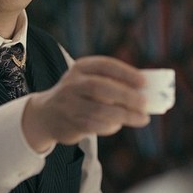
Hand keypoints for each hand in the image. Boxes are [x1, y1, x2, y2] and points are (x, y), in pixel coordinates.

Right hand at [22, 56, 150, 151]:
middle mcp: (72, 83)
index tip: (144, 82)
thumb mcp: (90, 81)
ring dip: (124, 115)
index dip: (125, 73)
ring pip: (99, 110)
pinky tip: (119, 125)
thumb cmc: (80, 96)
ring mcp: (69, 104)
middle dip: (126, 95)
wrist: (46, 115)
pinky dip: (110, 126)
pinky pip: (94, 125)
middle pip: (100, 87)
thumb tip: (147, 91)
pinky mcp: (69, 122)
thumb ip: (113, 83)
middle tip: (145, 103)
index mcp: (81, 67)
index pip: (105, 65)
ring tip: (142, 119)